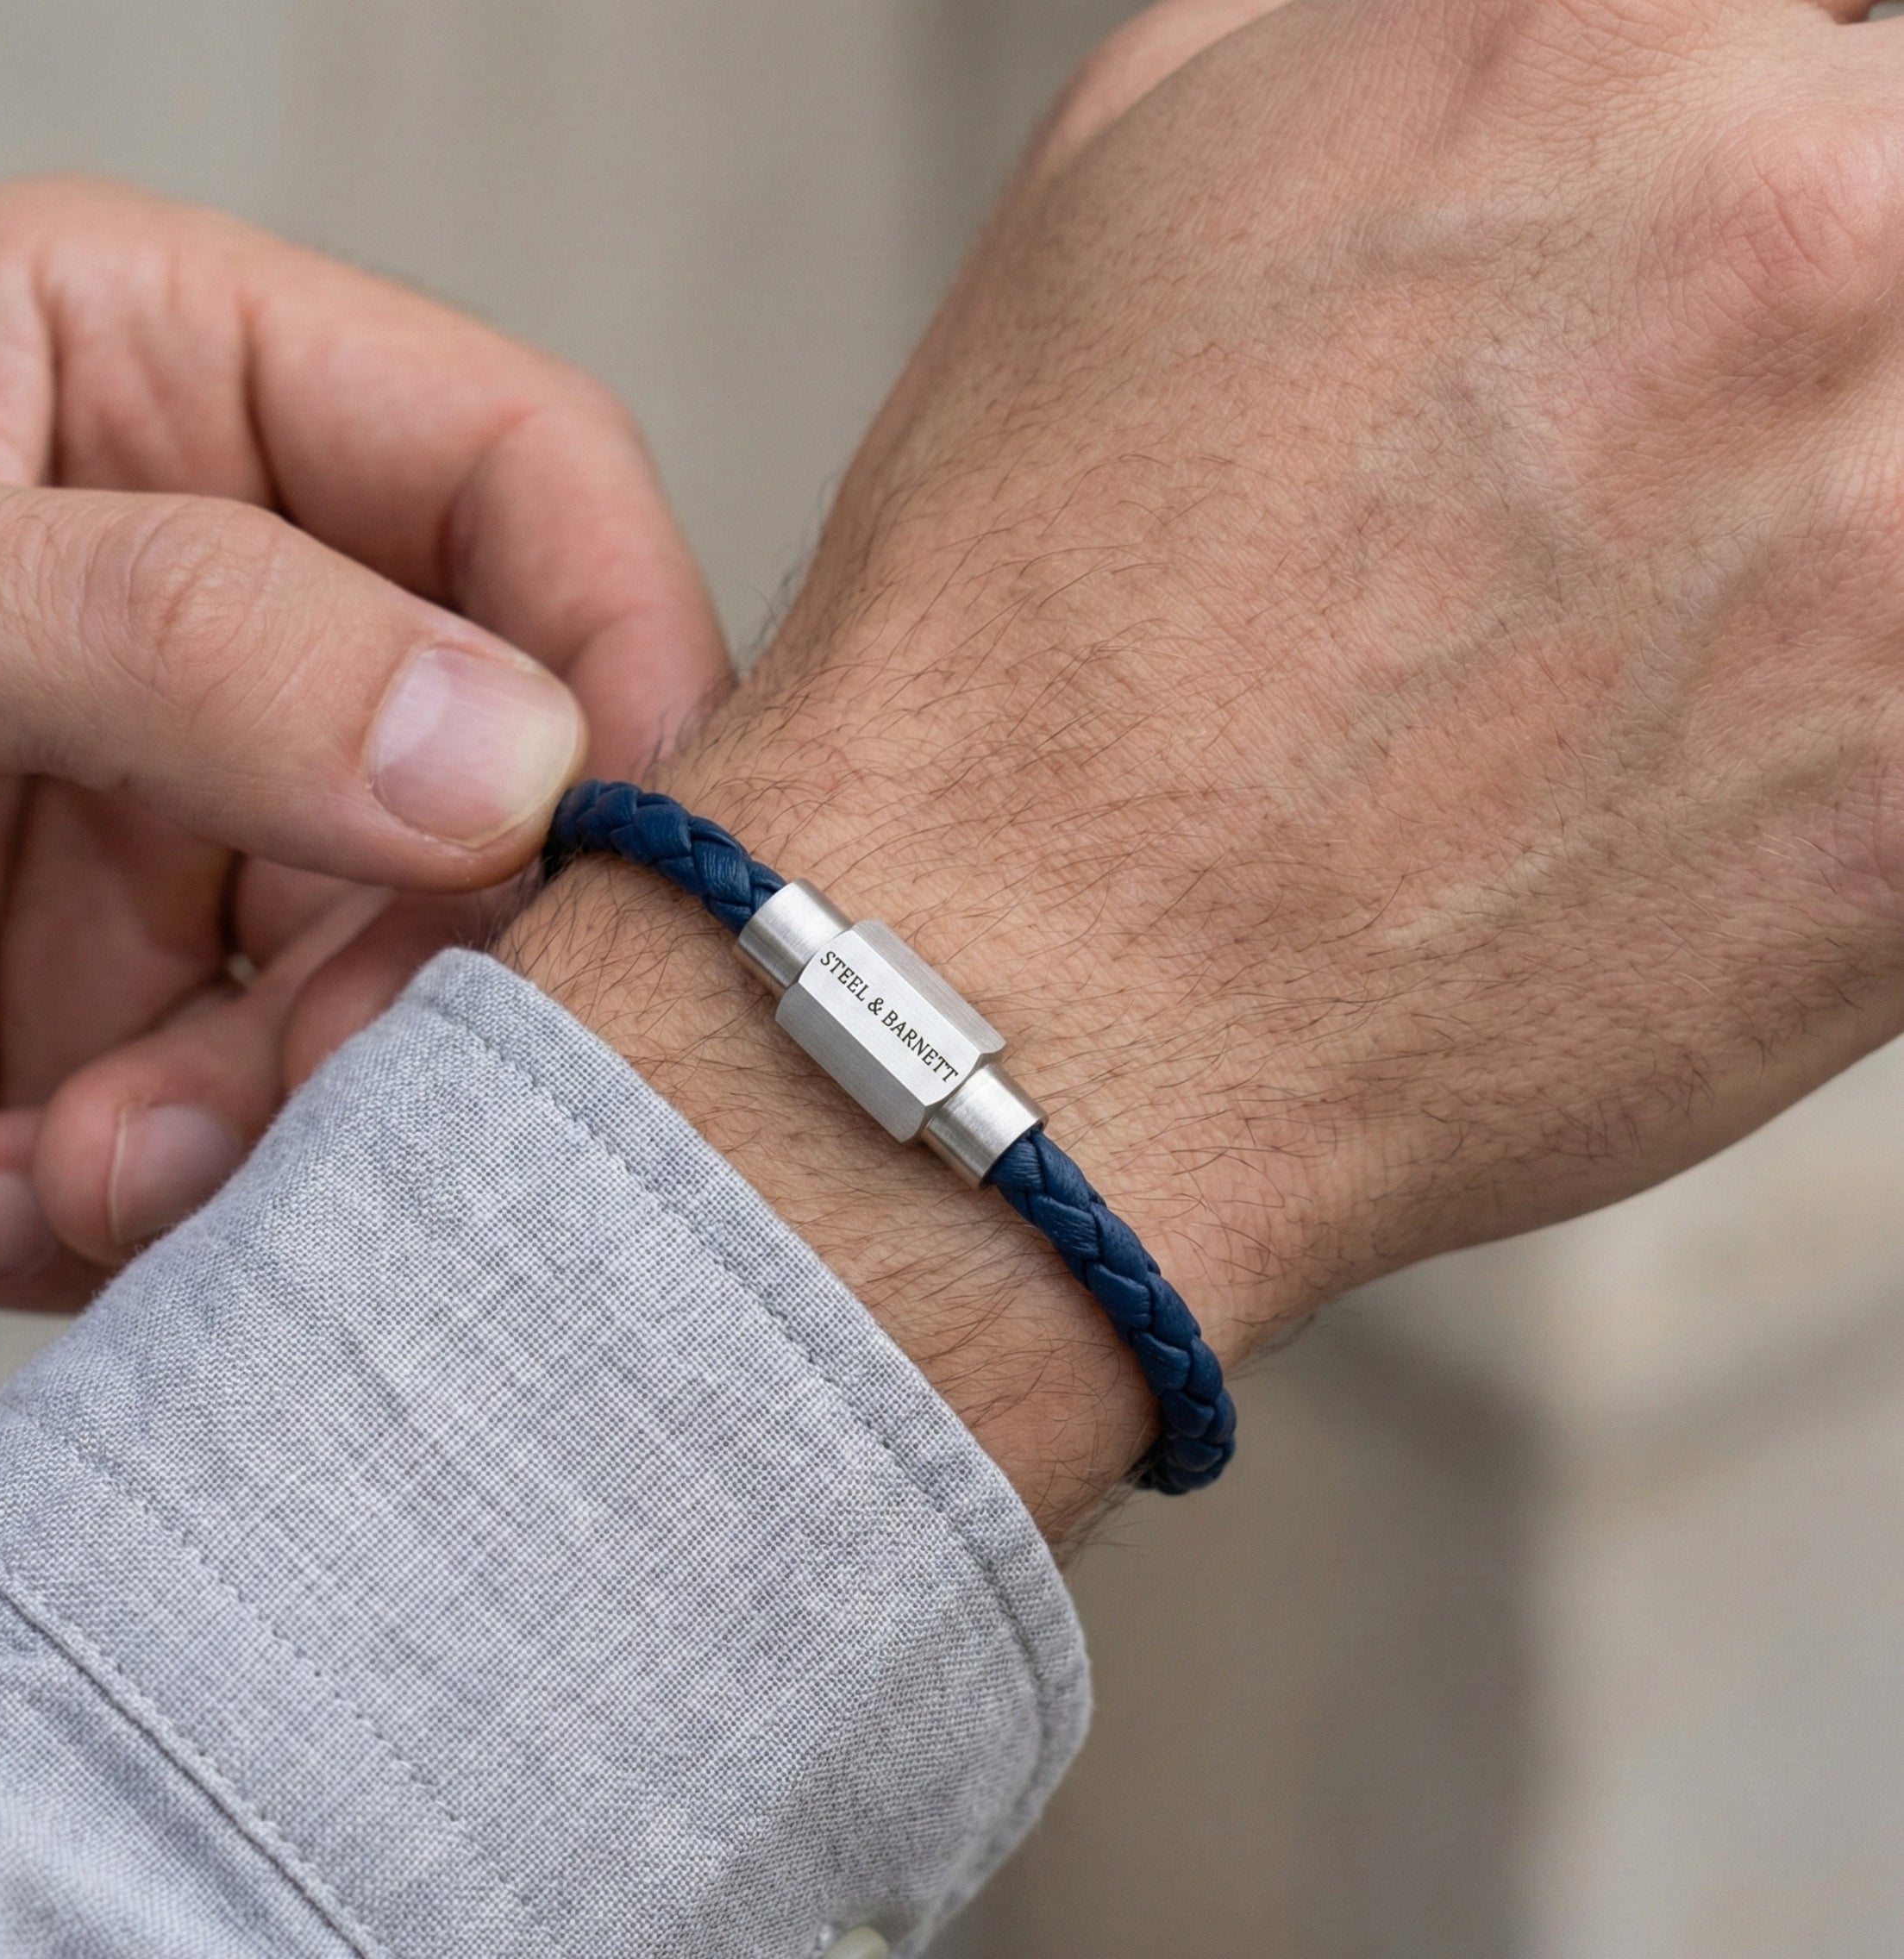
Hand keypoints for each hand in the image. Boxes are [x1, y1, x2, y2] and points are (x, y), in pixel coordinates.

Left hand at [0, 179, 723, 1309]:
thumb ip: (179, 631)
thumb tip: (515, 755)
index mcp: (167, 389)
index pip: (526, 482)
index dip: (611, 657)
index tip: (600, 856)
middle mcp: (217, 617)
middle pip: (490, 787)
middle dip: (403, 975)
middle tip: (284, 1099)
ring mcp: (176, 829)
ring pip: (389, 994)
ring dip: (262, 1128)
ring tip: (77, 1178)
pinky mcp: (117, 1016)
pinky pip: (251, 1130)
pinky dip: (145, 1212)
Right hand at [504, 0, 1903, 1538]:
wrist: (1012, 995)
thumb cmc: (1026, 644)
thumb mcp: (1136, 186)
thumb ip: (1397, 51)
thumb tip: (1554, 58)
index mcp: (1599, 39)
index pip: (1818, 42)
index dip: (1732, 162)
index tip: (1681, 270)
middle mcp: (1803, 240)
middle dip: (1797, 334)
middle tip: (1630, 482)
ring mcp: (1901, 530)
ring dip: (1829, 531)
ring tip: (1635, 650)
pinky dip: (1845, 719)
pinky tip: (1677, 773)